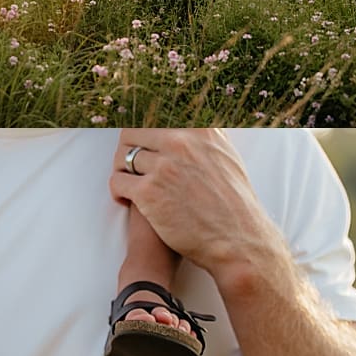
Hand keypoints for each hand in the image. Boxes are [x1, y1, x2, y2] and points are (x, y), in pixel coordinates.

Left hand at [107, 131, 277, 285]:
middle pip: (132, 132)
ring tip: (129, 183)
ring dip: (122, 171)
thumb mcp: (226, 155)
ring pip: (123, 157)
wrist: (237, 239)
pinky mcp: (149, 192)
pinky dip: (118, 191)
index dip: (143, 129)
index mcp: (199, 129)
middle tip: (129, 163)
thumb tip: (193, 120)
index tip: (140, 140)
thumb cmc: (234, 203)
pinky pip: (118, 182)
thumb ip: (207, 134)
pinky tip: (126, 198)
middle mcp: (180, 142)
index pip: (154, 115)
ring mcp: (164, 167)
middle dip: (127, 148)